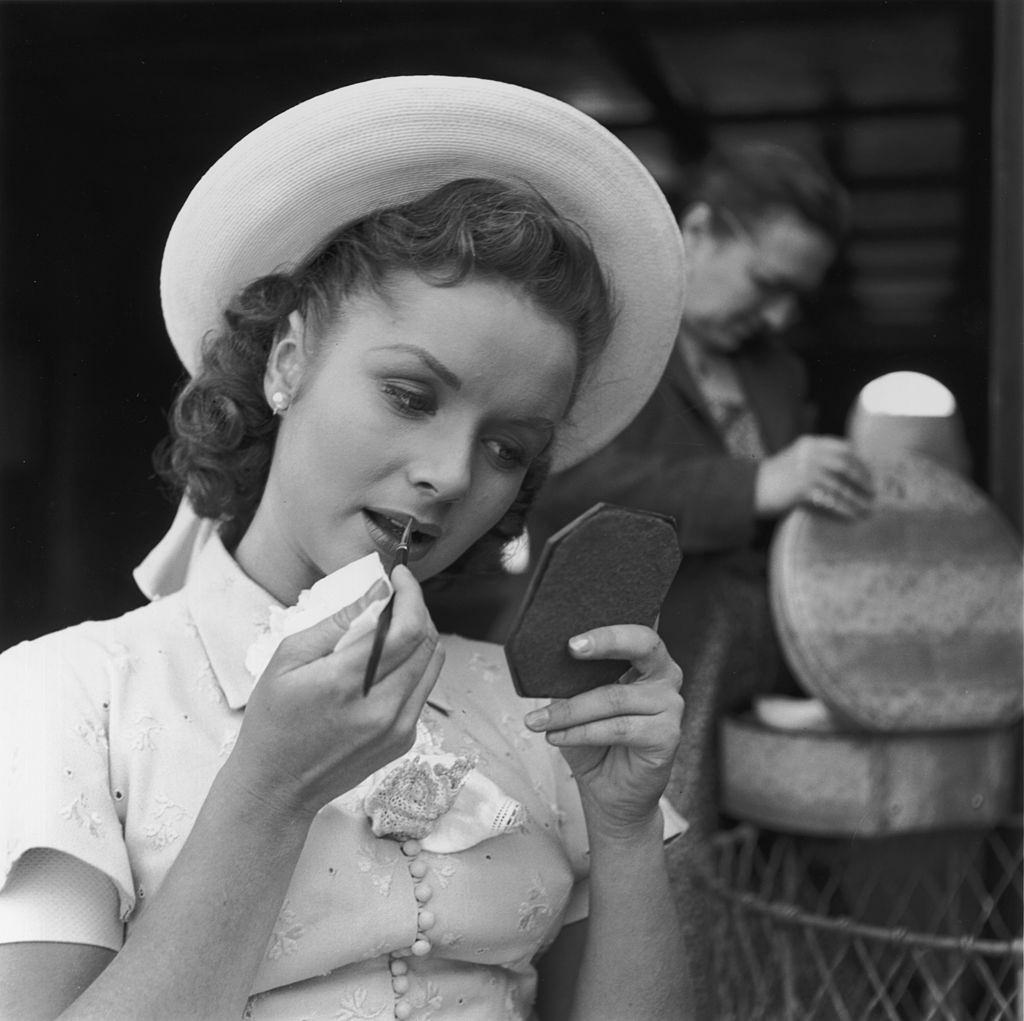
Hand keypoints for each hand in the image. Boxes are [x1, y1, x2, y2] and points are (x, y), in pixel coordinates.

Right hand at [225, 565, 444, 818]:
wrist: (278, 787)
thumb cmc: (273, 720)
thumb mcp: (287, 660)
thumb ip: (337, 623)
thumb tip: (377, 591)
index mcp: (347, 684)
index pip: (405, 628)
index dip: (410, 593)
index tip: (399, 574)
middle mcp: (382, 708)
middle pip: (426, 641)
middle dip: (416, 608)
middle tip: (394, 595)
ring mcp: (398, 727)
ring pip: (433, 663)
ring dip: (420, 633)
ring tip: (392, 623)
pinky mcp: (404, 739)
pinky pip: (424, 687)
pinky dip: (414, 663)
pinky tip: (388, 660)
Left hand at [523, 625, 683, 838]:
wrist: (608, 791)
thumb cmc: (593, 739)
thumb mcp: (576, 699)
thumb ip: (575, 675)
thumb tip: (550, 656)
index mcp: (645, 657)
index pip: (635, 626)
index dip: (609, 626)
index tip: (574, 634)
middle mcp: (665, 674)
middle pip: (643, 644)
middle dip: (605, 641)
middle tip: (570, 648)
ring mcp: (671, 704)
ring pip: (614, 697)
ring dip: (570, 710)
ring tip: (539, 721)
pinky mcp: (668, 735)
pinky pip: (618, 727)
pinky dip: (581, 732)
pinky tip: (556, 737)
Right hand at [755, 434, 873, 518]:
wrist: (749, 490)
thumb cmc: (773, 480)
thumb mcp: (795, 460)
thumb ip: (816, 460)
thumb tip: (845, 473)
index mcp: (809, 444)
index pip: (843, 448)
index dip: (860, 461)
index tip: (869, 474)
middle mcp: (810, 454)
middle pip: (846, 465)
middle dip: (863, 480)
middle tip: (873, 493)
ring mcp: (806, 471)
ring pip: (840, 485)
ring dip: (856, 498)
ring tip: (867, 509)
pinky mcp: (802, 488)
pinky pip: (830, 499)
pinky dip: (844, 509)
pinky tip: (852, 516)